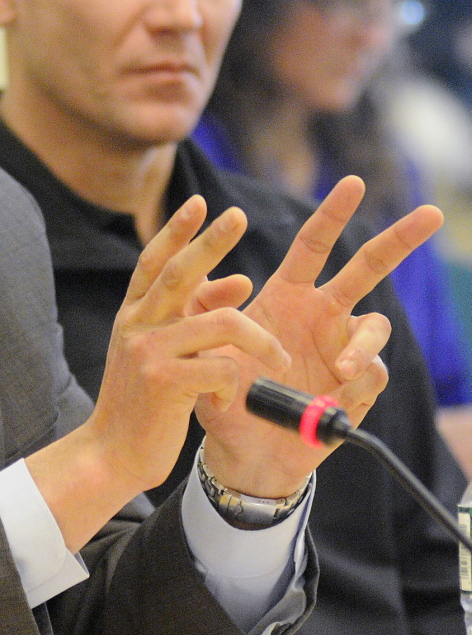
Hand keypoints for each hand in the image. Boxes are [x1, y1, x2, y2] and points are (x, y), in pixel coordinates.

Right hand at [26, 193, 289, 550]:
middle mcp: (136, 324)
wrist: (112, 454)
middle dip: (211, 241)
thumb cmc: (144, 403)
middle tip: (239, 215)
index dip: (176, 231)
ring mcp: (147, 351)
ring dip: (259, 338)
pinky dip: (234, 384)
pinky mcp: (163, 381)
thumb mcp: (162, 353)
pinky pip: (220, 367)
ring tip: (278, 359)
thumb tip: (239, 280)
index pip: (155, 261)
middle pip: (179, 272)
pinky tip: (227, 401)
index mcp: (133, 315)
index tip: (199, 202)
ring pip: (220, 322)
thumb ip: (194, 316)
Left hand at [198, 175, 443, 497]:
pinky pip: (372, 375)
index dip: (332, 214)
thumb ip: (204, 315)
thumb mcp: (205, 349)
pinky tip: (333, 396)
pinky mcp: (356, 390)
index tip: (353, 181)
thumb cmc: (222, 393)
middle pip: (368, 269)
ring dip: (361, 344)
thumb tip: (211, 285)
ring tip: (341, 366)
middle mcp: (322, 316)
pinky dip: (357, 382)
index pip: (313, 246)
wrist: (242, 452)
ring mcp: (343, 351)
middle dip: (399, 240)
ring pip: (376, 328)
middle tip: (430, 213)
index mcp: (287, 296)